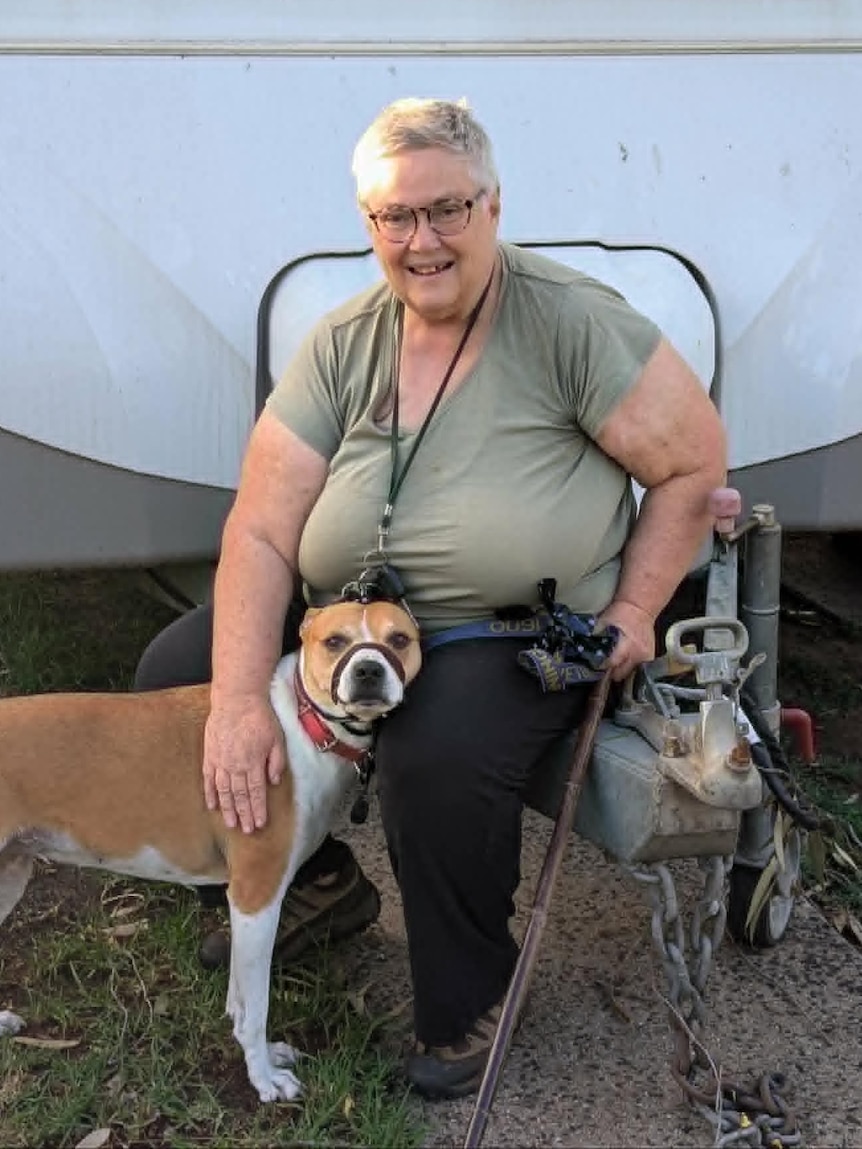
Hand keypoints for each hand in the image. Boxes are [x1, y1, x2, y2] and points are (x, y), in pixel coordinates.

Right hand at [203, 692, 286, 832]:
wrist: (236, 699)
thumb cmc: (259, 716)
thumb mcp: (276, 738)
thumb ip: (275, 762)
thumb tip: (273, 781)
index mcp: (253, 763)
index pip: (257, 792)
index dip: (258, 809)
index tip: (259, 824)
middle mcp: (236, 766)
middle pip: (240, 796)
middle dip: (244, 815)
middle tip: (246, 831)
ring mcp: (220, 761)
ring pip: (223, 791)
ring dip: (227, 809)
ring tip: (230, 824)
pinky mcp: (210, 754)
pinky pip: (209, 779)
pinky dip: (210, 793)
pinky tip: (212, 805)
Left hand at [596, 599, 655, 681]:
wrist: (641, 606)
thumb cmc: (623, 611)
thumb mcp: (605, 619)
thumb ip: (596, 633)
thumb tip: (585, 645)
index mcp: (627, 645)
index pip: (612, 663)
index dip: (602, 666)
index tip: (595, 666)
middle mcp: (638, 653)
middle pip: (621, 673)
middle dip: (611, 672)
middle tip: (603, 669)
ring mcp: (645, 656)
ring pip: (630, 673)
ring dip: (620, 670)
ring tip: (612, 667)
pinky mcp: (649, 656)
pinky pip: (637, 667)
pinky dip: (629, 666)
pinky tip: (623, 662)